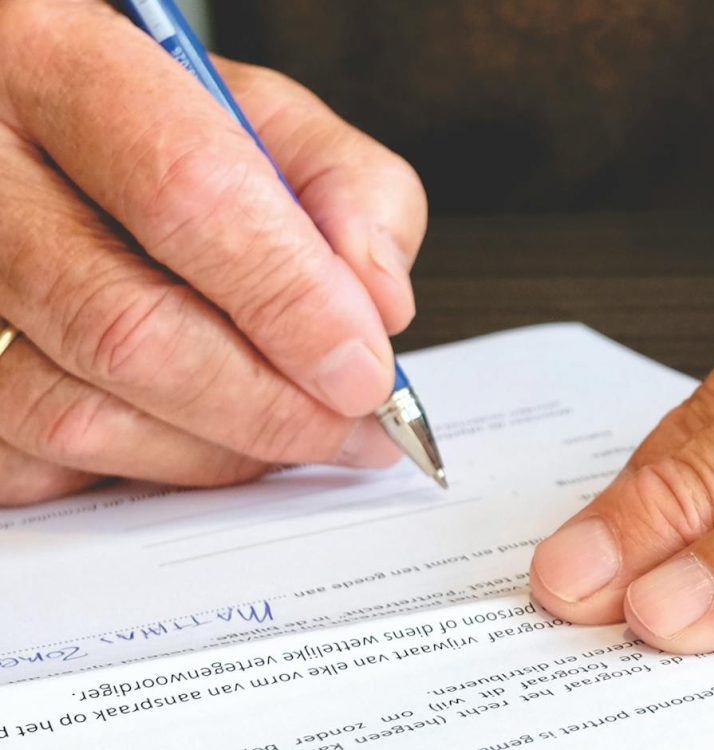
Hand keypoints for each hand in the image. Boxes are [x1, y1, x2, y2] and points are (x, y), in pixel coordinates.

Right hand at [0, 0, 426, 502]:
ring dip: (215, 451)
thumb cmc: (159, 131)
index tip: (364, 368)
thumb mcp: (269, 119)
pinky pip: (37, 465)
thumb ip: (351, 193)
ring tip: (293, 431)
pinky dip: (141, 468)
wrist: (43, 144)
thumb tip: (378, 308)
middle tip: (351, 428)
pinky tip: (196, 431)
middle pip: (127, 327)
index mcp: (59, 62)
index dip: (293, 299)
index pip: (187, 192)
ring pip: (78, 414)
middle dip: (268, 404)